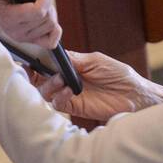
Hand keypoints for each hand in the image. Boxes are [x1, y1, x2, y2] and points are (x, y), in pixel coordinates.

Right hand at [0, 0, 61, 48]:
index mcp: (9, 18)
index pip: (38, 12)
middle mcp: (18, 32)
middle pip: (47, 18)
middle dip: (47, 3)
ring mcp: (25, 38)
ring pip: (51, 26)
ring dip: (50, 13)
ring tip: (40, 5)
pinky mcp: (30, 41)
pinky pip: (51, 41)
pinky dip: (55, 30)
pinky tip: (48, 18)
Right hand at [28, 51, 162, 122]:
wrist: (134, 95)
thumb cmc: (119, 75)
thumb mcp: (96, 61)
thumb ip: (74, 59)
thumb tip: (54, 55)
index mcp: (72, 66)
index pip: (48, 64)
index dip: (36, 62)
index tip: (28, 60)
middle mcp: (67, 80)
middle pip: (41, 79)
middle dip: (35, 75)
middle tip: (36, 71)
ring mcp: (69, 95)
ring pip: (46, 92)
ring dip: (48, 85)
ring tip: (60, 80)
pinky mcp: (74, 107)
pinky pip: (57, 104)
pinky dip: (58, 97)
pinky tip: (67, 91)